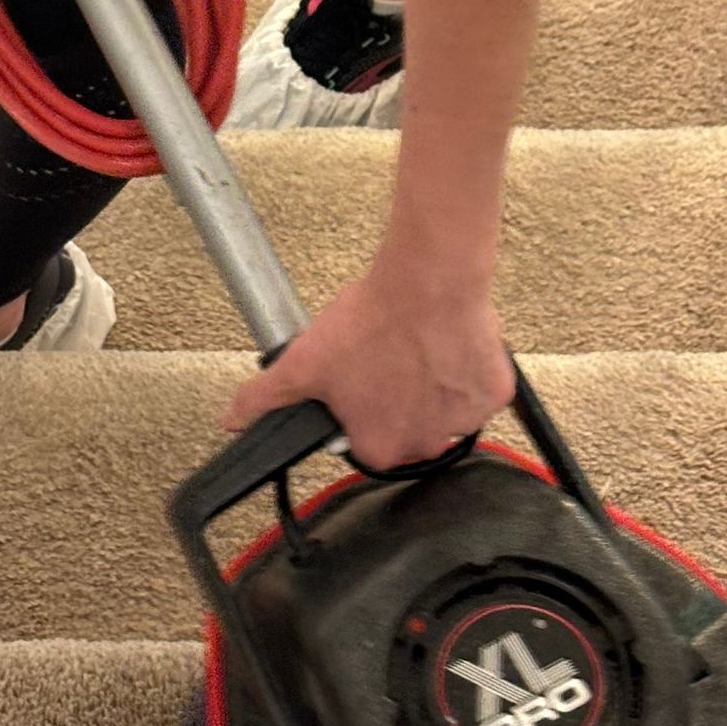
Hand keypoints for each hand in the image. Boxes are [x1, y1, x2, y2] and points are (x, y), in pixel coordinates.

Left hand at [222, 258, 514, 473]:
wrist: (427, 279)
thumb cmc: (372, 320)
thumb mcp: (303, 361)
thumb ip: (263, 398)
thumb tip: (232, 419)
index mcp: (381, 446)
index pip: (365, 438)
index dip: (357, 405)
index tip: (358, 379)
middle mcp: (427, 443)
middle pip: (407, 427)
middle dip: (396, 399)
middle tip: (384, 359)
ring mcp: (465, 419)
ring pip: (443, 409)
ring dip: (429, 385)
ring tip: (412, 346)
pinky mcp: (493, 391)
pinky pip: (476, 387)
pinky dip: (462, 368)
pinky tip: (443, 342)